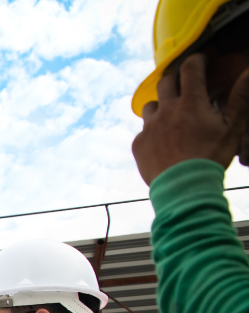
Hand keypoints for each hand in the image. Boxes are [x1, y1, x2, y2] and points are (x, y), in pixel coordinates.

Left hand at [133, 53, 248, 183]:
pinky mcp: (138, 144)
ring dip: (161, 106)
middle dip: (175, 80)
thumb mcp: (232, 127)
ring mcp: (149, 127)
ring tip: (172, 116)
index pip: (191, 68)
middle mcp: (166, 110)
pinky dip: (152, 131)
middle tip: (185, 89)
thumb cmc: (211, 157)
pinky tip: (162, 141)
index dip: (196, 61)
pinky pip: (143, 130)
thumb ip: (240, 97)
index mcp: (191, 102)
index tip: (200, 62)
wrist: (183, 188)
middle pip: (165, 82)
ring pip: (150, 105)